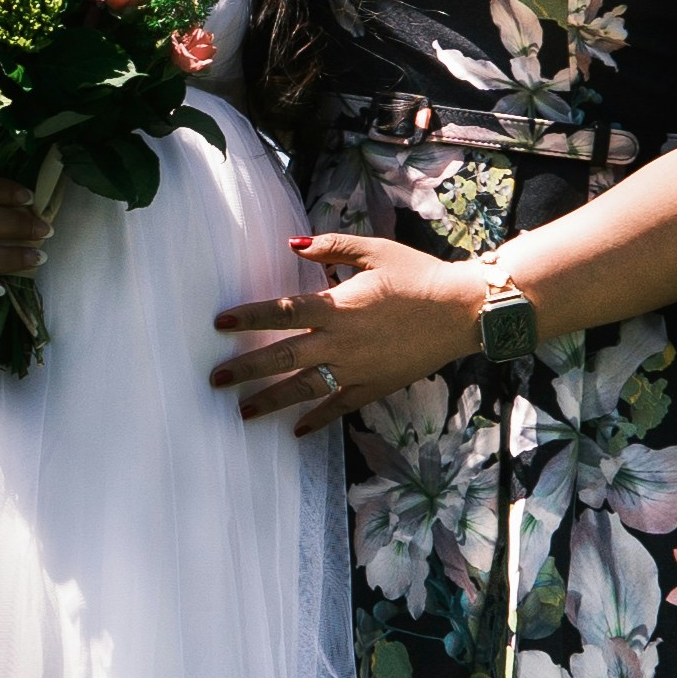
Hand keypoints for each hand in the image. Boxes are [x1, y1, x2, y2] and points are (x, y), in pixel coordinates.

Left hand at [207, 229, 494, 437]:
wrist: (461, 312)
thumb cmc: (418, 275)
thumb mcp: (374, 251)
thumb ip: (331, 248)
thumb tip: (292, 246)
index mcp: (339, 306)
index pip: (283, 312)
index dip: (249, 317)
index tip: (220, 323)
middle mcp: (342, 342)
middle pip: (284, 357)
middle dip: (246, 369)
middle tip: (215, 379)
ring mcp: (358, 369)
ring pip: (305, 389)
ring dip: (271, 400)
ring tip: (242, 411)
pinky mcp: (375, 386)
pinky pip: (340, 407)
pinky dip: (317, 420)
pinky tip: (296, 431)